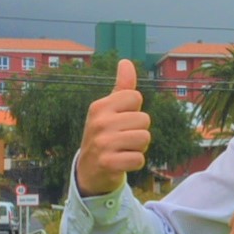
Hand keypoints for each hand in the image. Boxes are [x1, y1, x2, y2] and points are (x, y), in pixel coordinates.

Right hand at [74, 60, 151, 197]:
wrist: (89, 171)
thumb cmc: (105, 135)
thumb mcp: (109, 110)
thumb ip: (122, 87)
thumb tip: (126, 62)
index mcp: (99, 106)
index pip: (136, 97)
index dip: (134, 111)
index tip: (120, 121)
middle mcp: (99, 122)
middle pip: (144, 119)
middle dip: (138, 131)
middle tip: (122, 139)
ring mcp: (103, 143)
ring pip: (144, 138)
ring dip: (138, 148)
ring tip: (122, 150)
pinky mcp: (108, 163)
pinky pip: (139, 159)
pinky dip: (135, 163)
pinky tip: (121, 163)